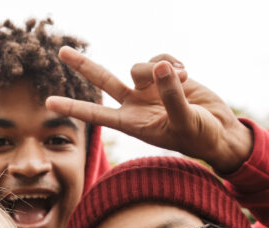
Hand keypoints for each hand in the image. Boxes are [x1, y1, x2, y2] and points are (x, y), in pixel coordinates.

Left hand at [45, 46, 252, 173]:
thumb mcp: (186, 120)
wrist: (220, 130)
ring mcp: (149, 89)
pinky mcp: (164, 76)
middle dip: (83, 65)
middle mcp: (135, 105)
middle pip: (102, 80)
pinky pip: (160, 59)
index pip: (97, 114)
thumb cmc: (201, 136)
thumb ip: (171, 95)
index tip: (48, 103)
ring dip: (160, 68)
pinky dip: (173, 62)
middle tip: (60, 51)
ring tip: (185, 80)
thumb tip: (159, 66)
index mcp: (132, 123)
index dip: (73, 106)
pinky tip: (187, 74)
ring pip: (138, 66)